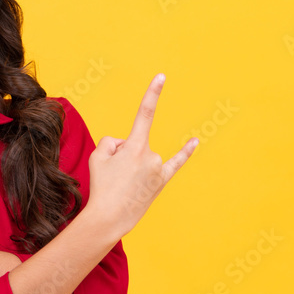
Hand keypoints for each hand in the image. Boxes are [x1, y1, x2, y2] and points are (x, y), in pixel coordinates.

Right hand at [85, 73, 196, 237]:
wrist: (109, 218)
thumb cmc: (102, 186)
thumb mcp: (98, 157)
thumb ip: (112, 142)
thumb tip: (126, 145)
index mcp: (135, 146)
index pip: (145, 113)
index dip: (153, 93)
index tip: (163, 76)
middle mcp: (151, 155)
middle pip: (132, 144)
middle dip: (120, 156)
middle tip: (112, 177)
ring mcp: (159, 169)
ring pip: (142, 156)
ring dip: (130, 166)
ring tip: (122, 185)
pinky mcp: (162, 181)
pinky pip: (176, 162)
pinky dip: (186, 151)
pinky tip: (195, 141)